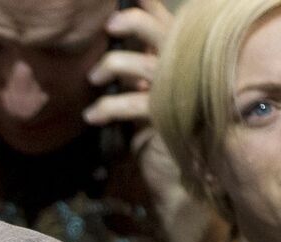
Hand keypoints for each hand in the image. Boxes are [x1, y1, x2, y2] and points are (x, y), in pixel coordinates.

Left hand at [84, 0, 228, 241]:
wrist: (184, 185)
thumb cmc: (170, 140)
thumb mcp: (157, 100)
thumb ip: (144, 75)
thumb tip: (115, 53)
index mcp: (187, 64)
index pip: (170, 23)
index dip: (148, 5)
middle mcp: (188, 73)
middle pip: (163, 30)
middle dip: (134, 21)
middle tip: (110, 25)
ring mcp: (180, 95)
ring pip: (141, 64)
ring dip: (111, 64)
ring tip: (93, 79)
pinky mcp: (166, 119)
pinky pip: (130, 103)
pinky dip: (106, 107)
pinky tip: (91, 117)